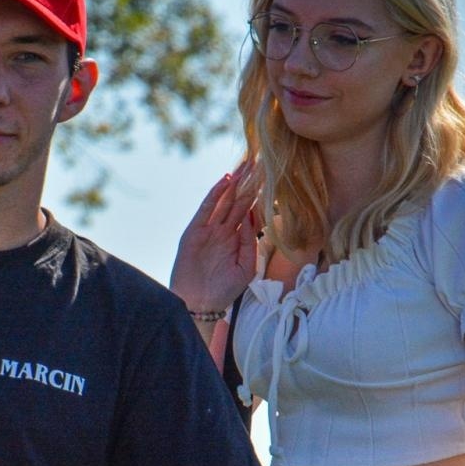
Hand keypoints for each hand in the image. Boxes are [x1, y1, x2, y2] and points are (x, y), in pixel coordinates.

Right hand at [170, 161, 260, 315]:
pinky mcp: (194, 232)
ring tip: (246, 164)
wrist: (200, 305)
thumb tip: (253, 217)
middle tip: (260, 160)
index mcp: (235, 238)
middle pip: (238, 200)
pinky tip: (226, 180)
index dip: (258, 193)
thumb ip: (250, 242)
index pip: (249, 210)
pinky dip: (216, 194)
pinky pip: (207, 209)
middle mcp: (222, 230)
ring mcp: (208, 230)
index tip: (270, 176)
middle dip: (249, 182)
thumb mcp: (246, 267)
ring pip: (224, 200)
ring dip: (235, 182)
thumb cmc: (223, 290)